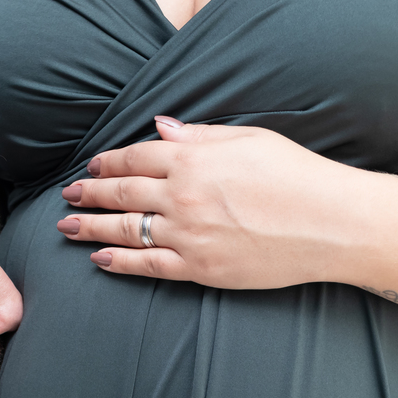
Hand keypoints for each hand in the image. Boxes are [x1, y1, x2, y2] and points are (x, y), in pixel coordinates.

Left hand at [54, 116, 370, 288]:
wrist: (330, 223)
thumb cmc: (296, 175)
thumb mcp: (248, 139)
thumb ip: (199, 135)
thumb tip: (161, 129)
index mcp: (192, 158)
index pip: (134, 157)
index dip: (108, 161)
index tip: (93, 165)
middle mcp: (182, 196)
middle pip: (121, 192)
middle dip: (89, 193)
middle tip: (69, 195)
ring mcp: (187, 234)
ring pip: (124, 230)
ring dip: (90, 228)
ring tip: (67, 228)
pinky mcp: (199, 268)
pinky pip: (147, 265)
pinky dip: (118, 263)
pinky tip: (99, 260)